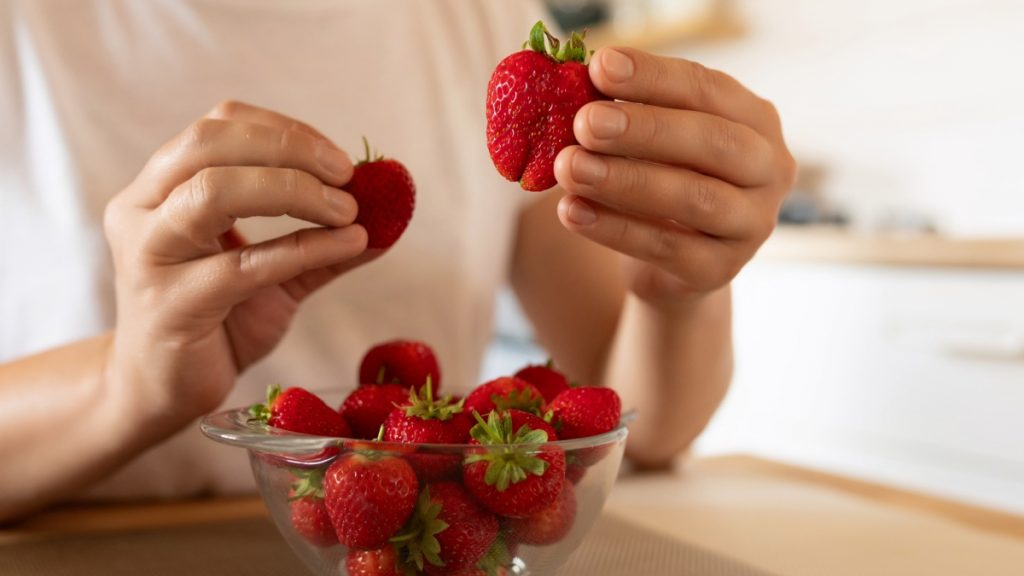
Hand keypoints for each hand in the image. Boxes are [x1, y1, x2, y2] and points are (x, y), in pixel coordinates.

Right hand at [103, 101, 368, 423]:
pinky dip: (304, 248)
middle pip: (211, 144)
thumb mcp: (275, 275)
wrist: (163, 393)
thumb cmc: (216, 325)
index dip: (285, 131)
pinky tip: (349, 245)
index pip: (219, 126)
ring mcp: (149, 256)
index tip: (340, 158)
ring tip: (349, 211)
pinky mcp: (170, 305)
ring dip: (294, 190)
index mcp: (160, 187)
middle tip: (348, 174)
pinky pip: (244, 266)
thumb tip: (390, 219)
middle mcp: (141, 210)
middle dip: (290, 149)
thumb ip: (322, 244)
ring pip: (214, 192)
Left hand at [554, 48, 796, 303]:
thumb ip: (629, 114)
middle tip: (586, 121)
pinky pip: (665, 247)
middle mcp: (768, 170)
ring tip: (569, 166)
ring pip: (693, 198)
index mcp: (756, 121)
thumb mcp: (651, 143)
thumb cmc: (660, 181)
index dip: (654, 77)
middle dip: (644, 129)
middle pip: (711, 141)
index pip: (708, 89)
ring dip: (625, 180)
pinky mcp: (720, 270)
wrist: (670, 265)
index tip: (602, 66)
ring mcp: (751, 224)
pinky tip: (572, 210)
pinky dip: (613, 228)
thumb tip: (580, 88)